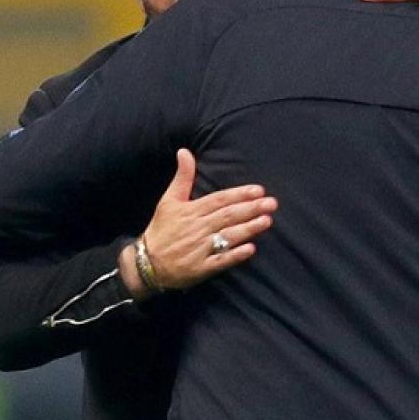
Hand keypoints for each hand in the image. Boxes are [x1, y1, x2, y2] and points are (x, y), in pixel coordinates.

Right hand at [118, 149, 277, 298]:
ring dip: (247, 229)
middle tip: (271, 203)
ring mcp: (199, 249)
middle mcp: (197, 228)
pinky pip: (220, 261)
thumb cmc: (162, 229)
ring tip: (267, 221)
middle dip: (251, 209)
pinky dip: (235, 255)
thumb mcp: (169, 200)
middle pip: (227, 216)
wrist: (146, 262)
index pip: (219, 200)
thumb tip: (184, 151)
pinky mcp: (200, 268)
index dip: (239, 194)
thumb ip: (182, 177)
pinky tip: (251, 249)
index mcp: (191, 211)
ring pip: (227, 237)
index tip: (258, 190)